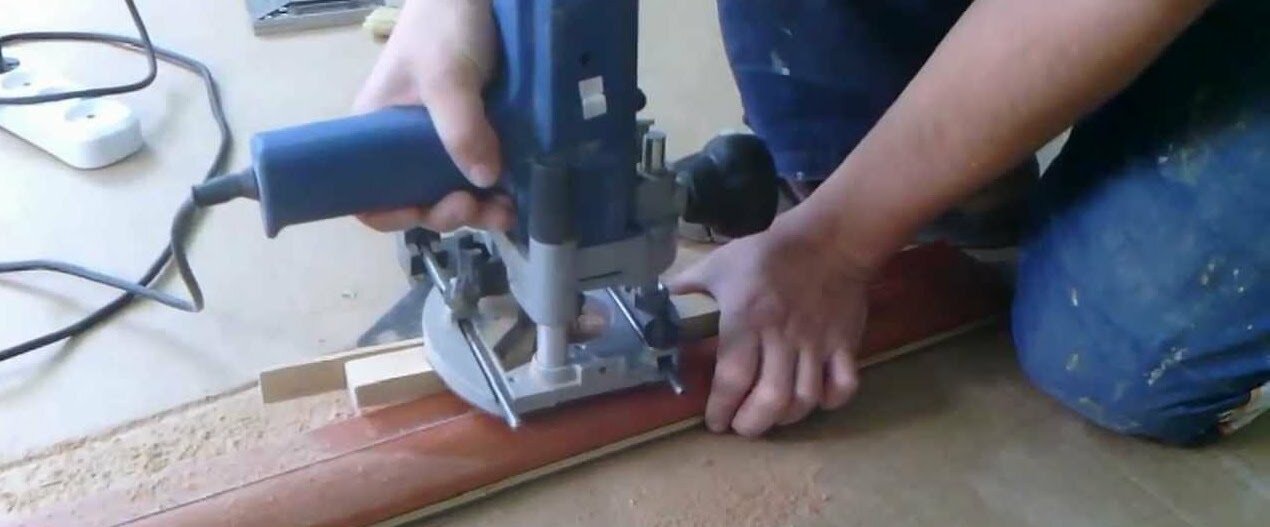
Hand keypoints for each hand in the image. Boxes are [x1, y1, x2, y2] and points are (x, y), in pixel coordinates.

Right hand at [352, 0, 512, 232]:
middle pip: (417, 198)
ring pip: (453, 189)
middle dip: (447, 213)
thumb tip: (483, 181)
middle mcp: (404, 142)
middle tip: (476, 205)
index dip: (390, 212)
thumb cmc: (443, 25)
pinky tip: (515, 195)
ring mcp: (442, 138)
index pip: (368, 191)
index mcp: (375, 131)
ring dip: (478, 208)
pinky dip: (496, 189)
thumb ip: (460, 127)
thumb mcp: (446, 76)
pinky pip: (480, 170)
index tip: (424, 212)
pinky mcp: (476, 131)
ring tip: (506, 210)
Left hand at [668, 214, 871, 436]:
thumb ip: (687, 284)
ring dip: (786, 418)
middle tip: (741, 426)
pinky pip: (844, 385)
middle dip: (752, 424)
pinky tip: (815, 399)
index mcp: (747, 320)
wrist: (829, 238)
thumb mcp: (719, 264)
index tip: (714, 422)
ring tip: (771, 416)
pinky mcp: (845, 343)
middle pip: (770, 399)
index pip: (732, 378)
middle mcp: (782, 337)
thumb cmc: (768, 252)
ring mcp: (817, 343)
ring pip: (805, 398)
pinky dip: (830, 401)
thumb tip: (657, 296)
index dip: (721, 408)